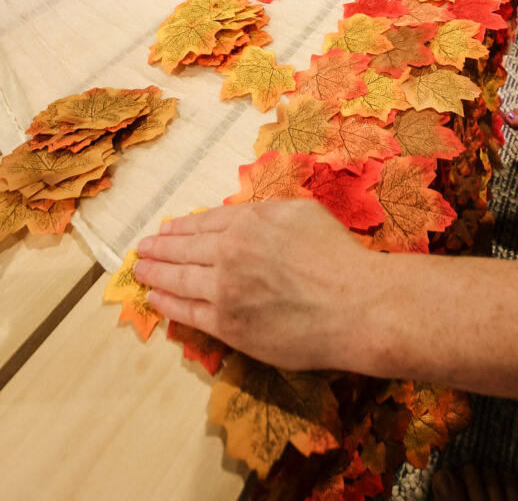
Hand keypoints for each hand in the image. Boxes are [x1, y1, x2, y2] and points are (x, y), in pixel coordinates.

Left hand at [134, 199, 376, 369]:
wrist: (354, 305)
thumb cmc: (338, 257)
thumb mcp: (302, 213)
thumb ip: (266, 213)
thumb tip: (244, 218)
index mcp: (249, 221)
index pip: (204, 222)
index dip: (181, 226)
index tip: (166, 229)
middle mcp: (230, 251)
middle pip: (184, 248)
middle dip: (159, 248)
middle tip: (142, 249)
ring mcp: (225, 290)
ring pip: (179, 279)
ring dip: (154, 274)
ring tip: (140, 271)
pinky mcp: (228, 325)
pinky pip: (187, 312)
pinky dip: (167, 304)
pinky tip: (155, 298)